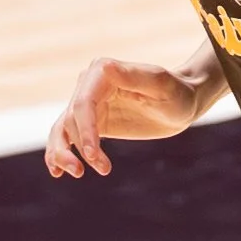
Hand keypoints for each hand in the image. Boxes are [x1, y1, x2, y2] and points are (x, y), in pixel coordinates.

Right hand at [46, 57, 205, 177]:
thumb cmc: (177, 92)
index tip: (92, 155)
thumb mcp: (161, 85)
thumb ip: (133, 76)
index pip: (84, 103)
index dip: (85, 131)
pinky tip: (57, 172)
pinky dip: (59, 152)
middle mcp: (89, 85)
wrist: (183, 103)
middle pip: (70, 119)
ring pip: (63, 129)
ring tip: (77, 173)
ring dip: (62, 153)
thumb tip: (103, 67)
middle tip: (94, 170)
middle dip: (77, 147)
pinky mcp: (92, 122)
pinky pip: (69, 137)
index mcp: (102, 72)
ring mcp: (89, 104)